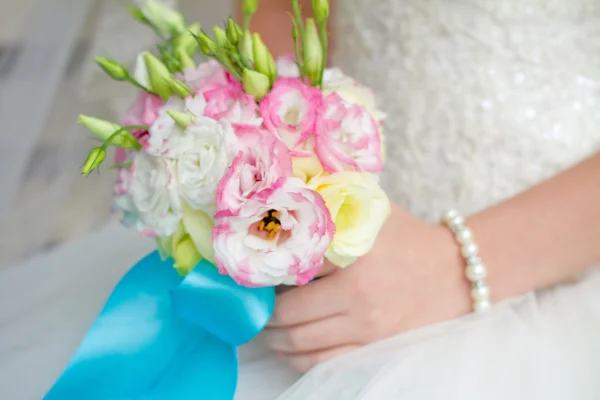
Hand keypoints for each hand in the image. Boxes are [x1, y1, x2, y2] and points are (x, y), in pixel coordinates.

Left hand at [263, 204, 470, 371]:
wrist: (455, 272)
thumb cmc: (407, 238)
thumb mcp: (372, 211)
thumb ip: (332, 202)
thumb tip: (284, 197)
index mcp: (352, 252)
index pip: (290, 265)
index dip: (263, 273)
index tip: (250, 274)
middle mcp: (358, 292)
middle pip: (289, 313)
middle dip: (265, 314)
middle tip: (258, 307)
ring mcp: (368, 326)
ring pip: (301, 342)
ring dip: (276, 338)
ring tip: (269, 329)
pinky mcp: (376, 347)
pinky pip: (325, 363)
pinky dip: (298, 360)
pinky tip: (289, 350)